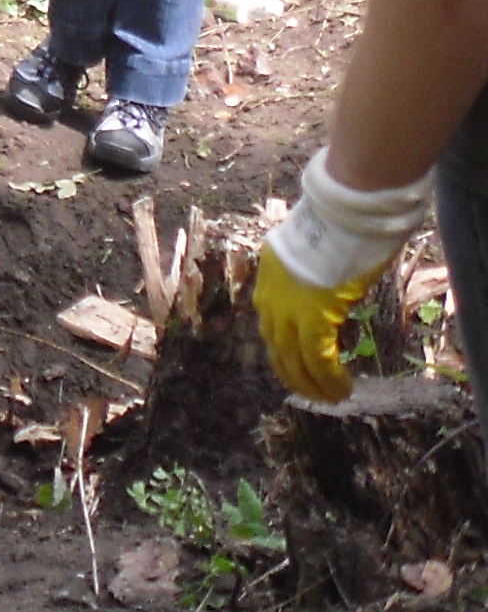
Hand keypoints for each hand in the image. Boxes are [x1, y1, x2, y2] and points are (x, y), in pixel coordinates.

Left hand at [256, 146, 433, 403]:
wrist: (341, 213)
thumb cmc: (336, 226)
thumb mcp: (312, 251)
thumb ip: (311, 275)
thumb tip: (327, 292)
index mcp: (269, 277)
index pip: (269, 323)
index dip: (282, 348)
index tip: (295, 365)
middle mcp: (271, 295)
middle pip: (275, 345)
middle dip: (292, 373)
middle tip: (310, 391)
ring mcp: (289, 307)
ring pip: (295, 358)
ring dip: (313, 383)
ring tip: (331, 397)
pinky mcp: (313, 316)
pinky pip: (318, 358)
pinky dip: (329, 378)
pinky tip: (342, 390)